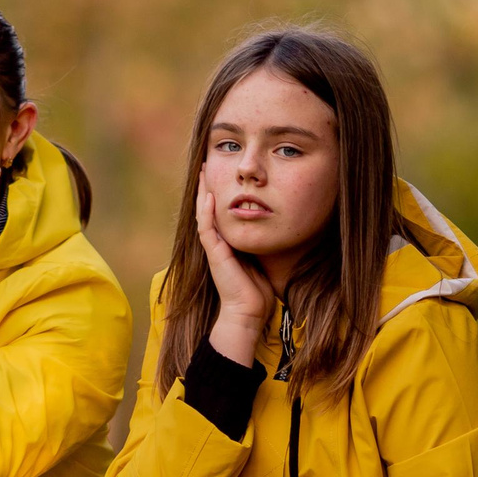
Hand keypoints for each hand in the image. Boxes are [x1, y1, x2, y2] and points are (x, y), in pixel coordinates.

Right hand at [196, 180, 271, 365]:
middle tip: (207, 163)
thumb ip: (260, 241)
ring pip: (203, 214)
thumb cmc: (257, 290)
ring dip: (203, 192)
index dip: (219, 192)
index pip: (219, 211)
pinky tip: (209, 195)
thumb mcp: (260, 257)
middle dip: (207, 186)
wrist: (248, 313)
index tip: (222, 173)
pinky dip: (207, 211)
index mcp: (227, 242)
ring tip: (204, 172)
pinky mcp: (215, 254)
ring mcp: (214, 248)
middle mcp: (217, 243)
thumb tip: (274, 224)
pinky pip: (207, 228)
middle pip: (208, 207)